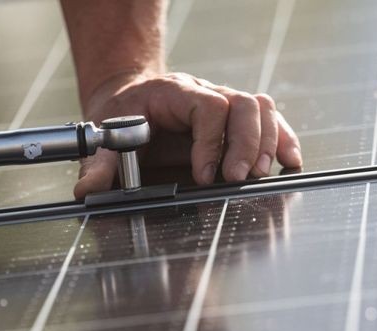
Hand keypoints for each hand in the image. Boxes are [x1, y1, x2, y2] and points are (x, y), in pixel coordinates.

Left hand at [74, 71, 302, 198]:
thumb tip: (87, 191)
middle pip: (242, 105)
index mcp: (174, 93)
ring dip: (266, 142)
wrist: (129, 98)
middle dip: (244, 145)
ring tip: (258, 175)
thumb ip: (99, 164)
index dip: (211, 141)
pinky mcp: (236, 121)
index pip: (208, 107)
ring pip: (261, 108)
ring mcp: (224, 104)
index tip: (203, 175)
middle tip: (235, 179)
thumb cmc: (119, 117)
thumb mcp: (102, 136)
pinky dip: (283, 140)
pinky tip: (290, 162)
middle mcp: (205, 93)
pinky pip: (270, 121)